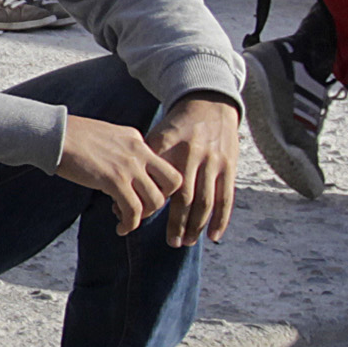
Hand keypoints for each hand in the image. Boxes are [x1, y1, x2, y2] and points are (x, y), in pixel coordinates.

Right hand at [58, 114, 183, 238]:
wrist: (54, 135)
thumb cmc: (70, 136)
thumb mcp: (106, 135)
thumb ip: (120, 149)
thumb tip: (120, 170)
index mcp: (136, 139)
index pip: (162, 166)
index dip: (155, 184)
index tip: (139, 193)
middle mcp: (139, 151)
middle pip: (173, 181)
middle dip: (161, 199)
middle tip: (142, 207)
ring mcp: (129, 166)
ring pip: (156, 200)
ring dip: (145, 215)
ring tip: (127, 220)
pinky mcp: (114, 180)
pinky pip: (134, 210)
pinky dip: (130, 224)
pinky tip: (121, 228)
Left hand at [146, 96, 241, 248]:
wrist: (210, 104)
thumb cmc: (176, 127)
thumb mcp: (155, 136)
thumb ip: (140, 164)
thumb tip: (116, 200)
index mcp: (170, 146)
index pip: (157, 181)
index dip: (148, 202)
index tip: (136, 217)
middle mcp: (193, 155)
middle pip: (185, 196)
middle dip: (177, 222)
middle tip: (171, 242)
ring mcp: (214, 162)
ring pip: (206, 200)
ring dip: (197, 225)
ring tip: (187, 242)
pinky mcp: (230, 167)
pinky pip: (227, 198)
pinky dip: (221, 219)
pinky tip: (214, 236)